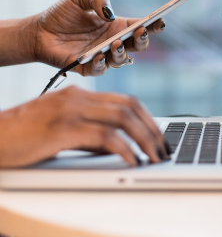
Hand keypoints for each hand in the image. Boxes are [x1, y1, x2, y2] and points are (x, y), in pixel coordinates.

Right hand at [0, 86, 169, 167]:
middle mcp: (78, 98)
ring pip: (122, 118)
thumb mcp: (63, 130)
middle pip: (129, 106)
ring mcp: (71, 110)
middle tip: (163, 148)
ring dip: (144, 138)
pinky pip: (104, 136)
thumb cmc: (25, 136)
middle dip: (152, 128)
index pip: (125, 100)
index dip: (147, 117)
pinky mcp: (62, 128)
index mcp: (80, 95)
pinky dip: (123, 148)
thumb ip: (91, 134)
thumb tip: (120, 147)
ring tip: (154, 156)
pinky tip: (132, 160)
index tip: (158, 136)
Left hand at [32, 0, 165, 75]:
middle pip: (137, 46)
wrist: (38, 31)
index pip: (140, 26)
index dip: (153, 25)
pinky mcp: (87, 67)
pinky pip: (100, 70)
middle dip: (143, 40)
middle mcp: (113, 42)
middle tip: (141, 32)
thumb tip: (110, 14)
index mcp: (116, 26)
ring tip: (116, 43)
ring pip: (122, 60)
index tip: (160, 21)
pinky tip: (99, 55)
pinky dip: (102, 64)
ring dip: (122, 52)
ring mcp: (102, 56)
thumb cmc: (61, 14)